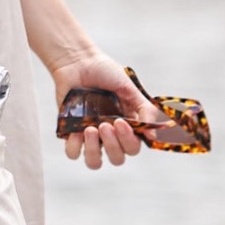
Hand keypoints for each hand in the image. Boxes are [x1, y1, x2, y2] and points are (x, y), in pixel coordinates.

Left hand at [53, 52, 159, 170]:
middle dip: (113, 145)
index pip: (133, 148)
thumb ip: (144, 109)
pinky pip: (73, 153)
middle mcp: (110, 135)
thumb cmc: (106, 73)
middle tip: (105, 124)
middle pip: (117, 159)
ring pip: (94, 162)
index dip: (128, 141)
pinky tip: (75, 130)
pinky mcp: (71, 133)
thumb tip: (153, 134)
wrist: (78, 61)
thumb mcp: (129, 88)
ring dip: (94, 151)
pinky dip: (74, 146)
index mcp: (127, 127)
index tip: (121, 122)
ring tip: (90, 129)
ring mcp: (90, 136)